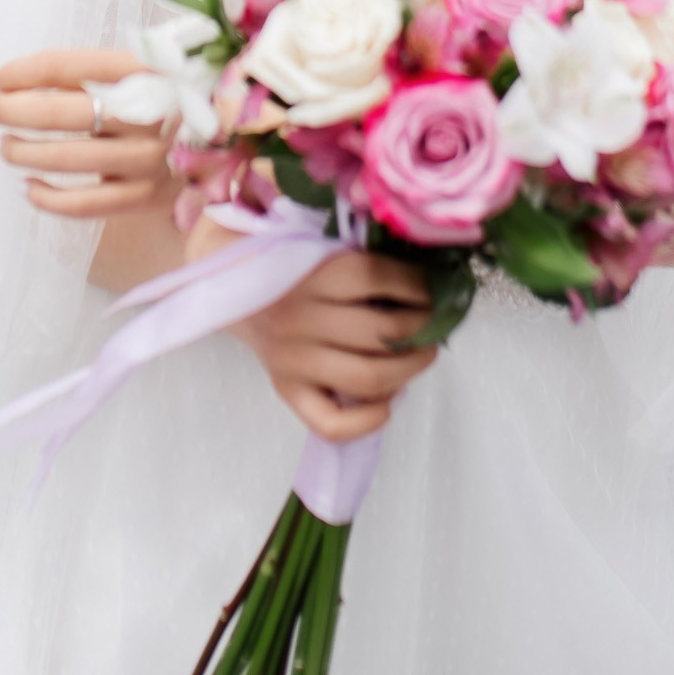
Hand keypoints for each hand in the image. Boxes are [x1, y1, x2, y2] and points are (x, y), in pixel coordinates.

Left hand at [0, 46, 175, 223]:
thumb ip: (85, 72)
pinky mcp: (146, 197)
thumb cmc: (157, 97)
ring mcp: (150, 158)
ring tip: (5, 145)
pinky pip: (85, 205)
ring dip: (25, 152)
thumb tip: (13, 82)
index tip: (2, 76)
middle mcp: (152, 113)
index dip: (28, 71)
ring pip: (71, 159)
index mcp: (148, 70)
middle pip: (69, 113)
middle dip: (18, 110)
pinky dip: (48, 198)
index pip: (73, 67)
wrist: (217, 139)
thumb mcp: (134, 69)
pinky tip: (29, 186)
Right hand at [227, 244, 438, 444]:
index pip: (377, 277)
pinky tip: (386, 402)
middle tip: (435, 327)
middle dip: (422, 330)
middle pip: (381, 332)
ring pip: (367, 377)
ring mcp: (294, 359)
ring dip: (408, 370)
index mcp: (315, 274)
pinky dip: (368, 420)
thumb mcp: (327, 252)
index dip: (417, 286)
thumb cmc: (297, 272)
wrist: (239, 294)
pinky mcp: (287, 390)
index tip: (433, 291)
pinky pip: (332, 423)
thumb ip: (368, 263)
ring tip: (422, 357)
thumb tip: (430, 281)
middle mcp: (302, 317)